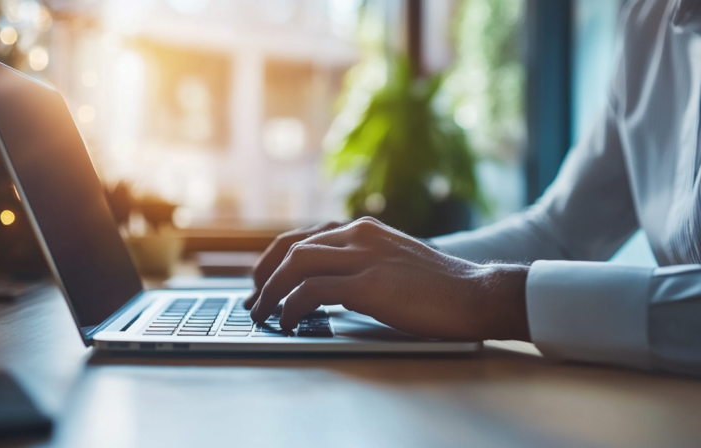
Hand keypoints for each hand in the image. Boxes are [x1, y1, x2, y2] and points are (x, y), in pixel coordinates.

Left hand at [249, 217, 530, 340]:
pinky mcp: (369, 284)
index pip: (304, 236)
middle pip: (291, 247)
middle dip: (264, 274)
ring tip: (263, 314)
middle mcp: (359, 235)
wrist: (476, 293)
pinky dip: (292, 306)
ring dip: (271, 291)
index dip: (274, 258)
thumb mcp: (392, 262)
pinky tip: (289, 322)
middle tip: (255, 299)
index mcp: (364, 229)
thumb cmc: (439, 286)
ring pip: (295, 264)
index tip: (263, 279)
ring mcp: (364, 257)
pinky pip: (312, 291)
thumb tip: (325, 283)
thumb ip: (361, 263)